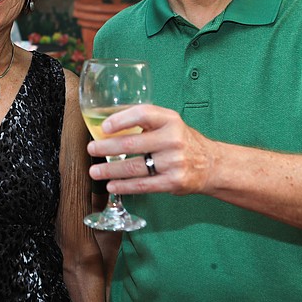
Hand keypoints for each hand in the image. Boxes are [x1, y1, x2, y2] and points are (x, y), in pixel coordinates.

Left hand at [86, 104, 216, 196]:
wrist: (211, 164)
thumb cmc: (181, 140)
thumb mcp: (168, 123)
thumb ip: (143, 121)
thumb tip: (106, 124)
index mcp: (170, 120)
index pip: (143, 114)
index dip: (121, 119)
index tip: (103, 126)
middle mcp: (173, 139)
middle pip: (132, 144)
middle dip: (106, 148)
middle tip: (91, 150)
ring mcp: (174, 162)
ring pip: (135, 167)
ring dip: (110, 170)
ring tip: (95, 171)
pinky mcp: (174, 182)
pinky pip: (143, 185)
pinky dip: (124, 186)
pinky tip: (112, 185)